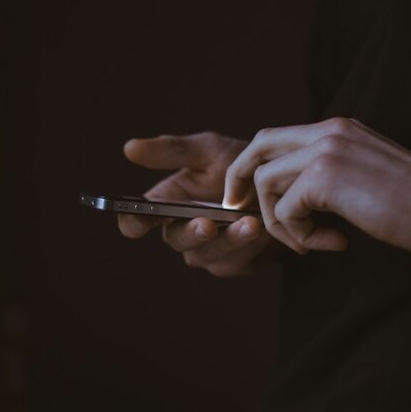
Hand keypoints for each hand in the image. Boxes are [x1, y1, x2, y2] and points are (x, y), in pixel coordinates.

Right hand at [118, 132, 272, 276]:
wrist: (281, 182)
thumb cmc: (239, 163)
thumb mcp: (208, 150)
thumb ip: (172, 151)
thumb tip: (129, 148)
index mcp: (167, 203)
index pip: (137, 220)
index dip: (133, 222)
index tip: (141, 218)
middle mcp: (182, 230)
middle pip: (175, 240)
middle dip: (192, 233)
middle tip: (208, 224)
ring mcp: (208, 251)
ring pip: (207, 255)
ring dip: (229, 240)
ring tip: (250, 223)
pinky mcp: (234, 263)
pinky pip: (235, 263)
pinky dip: (249, 247)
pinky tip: (263, 230)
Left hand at [223, 118, 410, 254]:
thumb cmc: (408, 202)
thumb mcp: (359, 173)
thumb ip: (324, 172)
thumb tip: (289, 193)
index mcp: (335, 128)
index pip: (275, 137)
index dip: (252, 163)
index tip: (244, 193)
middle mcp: (327, 131)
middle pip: (259, 145)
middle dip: (239, 177)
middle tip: (236, 207)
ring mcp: (326, 150)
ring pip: (266, 181)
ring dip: (277, 220)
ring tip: (306, 241)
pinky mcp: (326, 177)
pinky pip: (286, 210)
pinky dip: (298, 234)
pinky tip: (329, 242)